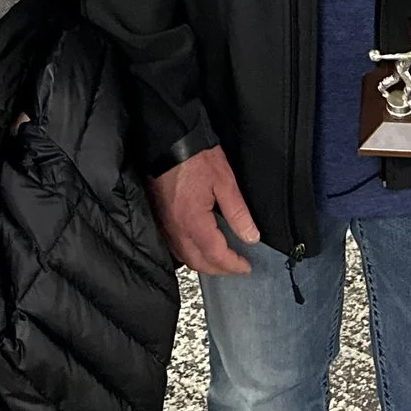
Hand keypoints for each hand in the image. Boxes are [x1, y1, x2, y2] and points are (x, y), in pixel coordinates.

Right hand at [147, 146, 258, 275]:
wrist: (168, 140)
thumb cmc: (196, 156)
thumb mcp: (225, 181)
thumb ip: (238, 213)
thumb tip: (251, 237)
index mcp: (193, 221)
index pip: (216, 255)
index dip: (233, 265)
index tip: (246, 266)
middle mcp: (175, 229)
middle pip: (198, 263)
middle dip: (219, 269)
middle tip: (236, 267)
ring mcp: (164, 225)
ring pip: (184, 257)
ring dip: (203, 263)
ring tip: (221, 260)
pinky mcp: (159, 218)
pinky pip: (173, 246)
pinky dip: (189, 253)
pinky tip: (199, 248)